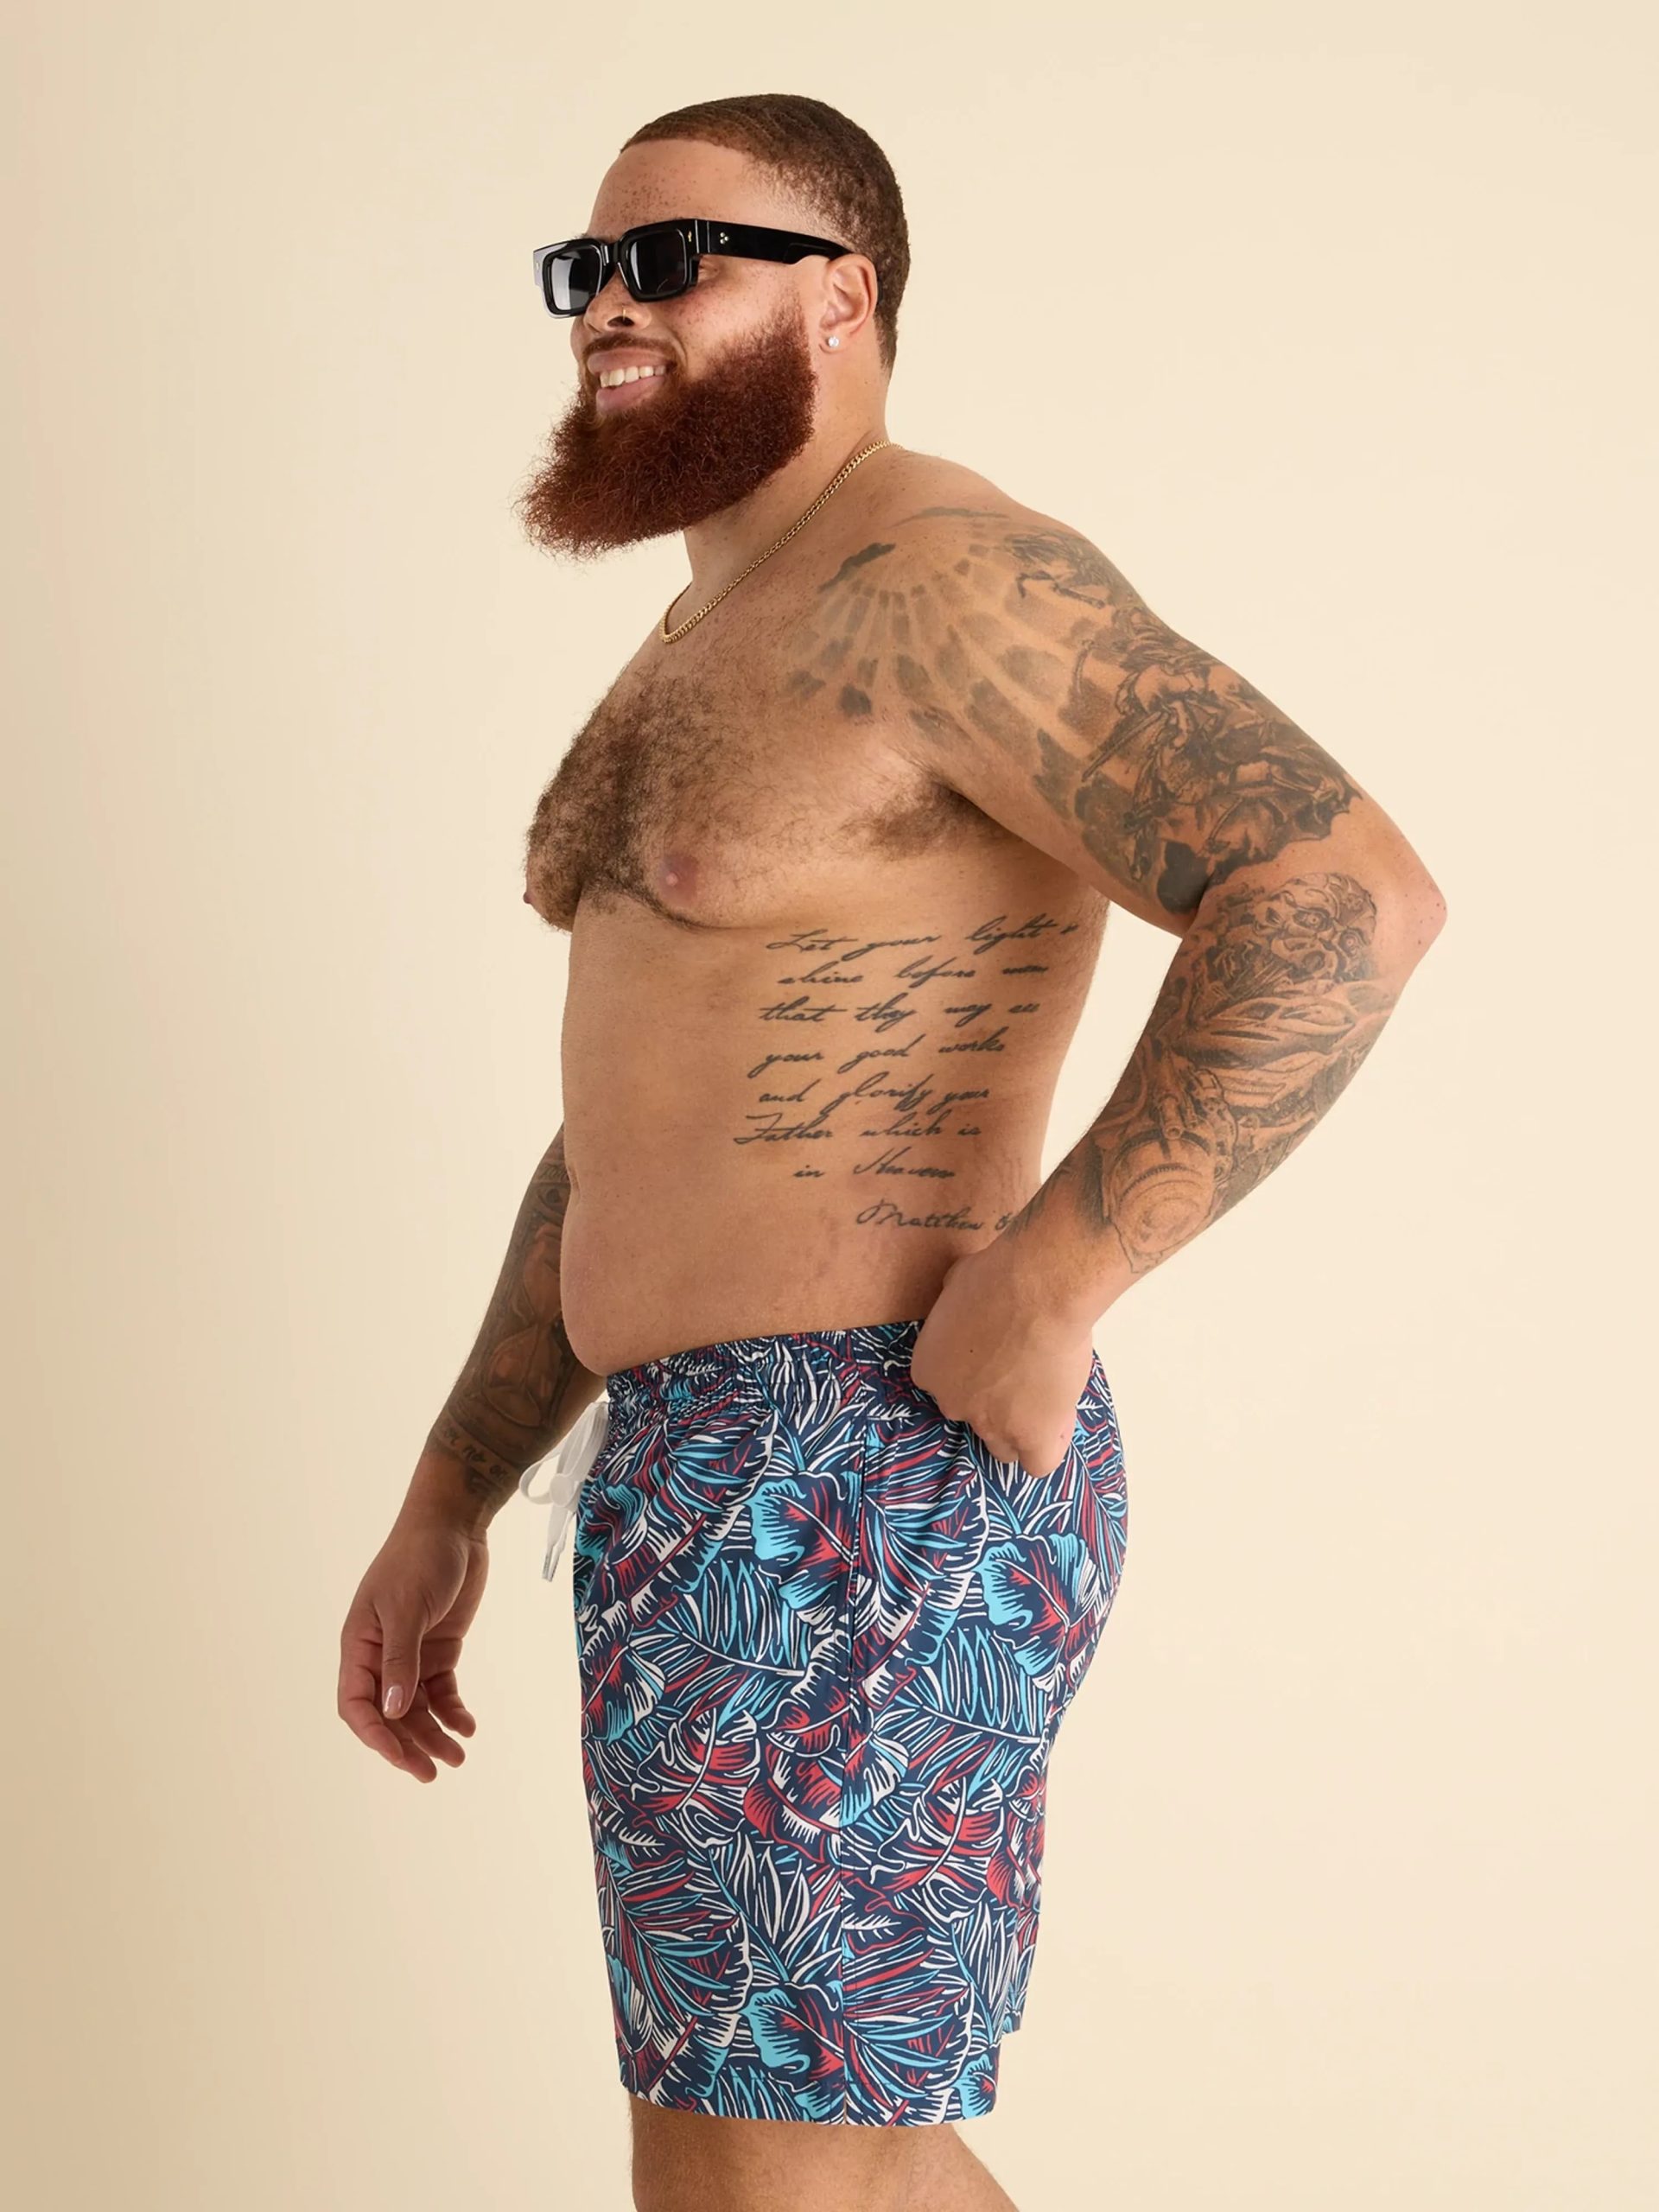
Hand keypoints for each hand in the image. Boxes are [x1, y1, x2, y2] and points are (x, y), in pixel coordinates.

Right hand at [337, 1513, 487, 1781]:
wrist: (453, 1524)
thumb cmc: (419, 1558)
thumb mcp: (406, 1608)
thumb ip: (401, 1660)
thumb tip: (395, 1712)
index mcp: (359, 1646)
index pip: (356, 1705)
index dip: (374, 1735)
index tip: (400, 1757)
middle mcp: (381, 1655)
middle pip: (389, 1714)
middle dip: (408, 1745)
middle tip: (433, 1773)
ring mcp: (411, 1653)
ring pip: (417, 1708)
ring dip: (434, 1734)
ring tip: (458, 1757)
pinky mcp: (440, 1648)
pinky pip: (441, 1690)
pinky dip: (452, 1711)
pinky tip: (467, 1726)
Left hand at [909, 1243, 1097, 1479]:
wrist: (1036, 1290)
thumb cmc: (996, 1275)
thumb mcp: (958, 1282)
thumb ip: (958, 1303)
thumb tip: (970, 1293)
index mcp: (928, 1368)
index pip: (948, 1387)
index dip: (975, 1374)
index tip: (996, 1355)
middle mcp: (952, 1404)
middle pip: (974, 1420)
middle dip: (996, 1404)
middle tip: (1023, 1376)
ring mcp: (990, 1424)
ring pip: (1003, 1449)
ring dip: (1021, 1431)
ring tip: (1044, 1404)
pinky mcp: (1030, 1434)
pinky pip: (1037, 1463)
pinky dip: (1047, 1451)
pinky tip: (1057, 1429)